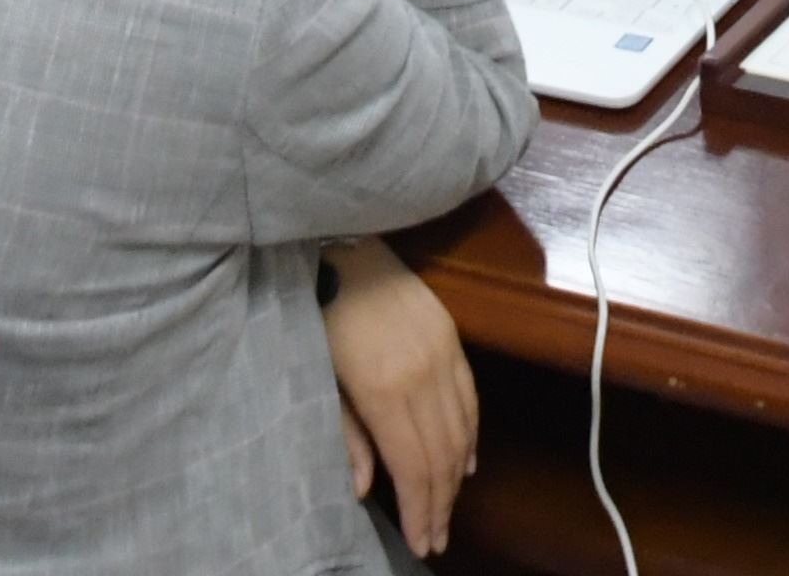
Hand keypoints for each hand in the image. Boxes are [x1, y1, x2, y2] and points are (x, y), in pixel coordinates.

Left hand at [323, 242, 476, 556]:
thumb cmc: (318, 316)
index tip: (421, 541)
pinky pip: (470, 396)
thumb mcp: (319, 380)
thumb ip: (345, 436)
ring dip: (457, 475)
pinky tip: (466, 461)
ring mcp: (442, 352)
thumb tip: (361, 491)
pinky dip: (471, 434)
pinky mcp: (451, 335)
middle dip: (440, 503)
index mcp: (383, 390)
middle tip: (437, 538)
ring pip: (462, 429)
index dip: (420, 509)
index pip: (414, 466)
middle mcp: (422, 374)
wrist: (341, 248)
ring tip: (448, 509)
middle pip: (442, 454)